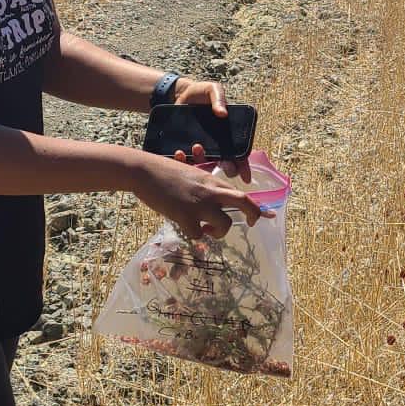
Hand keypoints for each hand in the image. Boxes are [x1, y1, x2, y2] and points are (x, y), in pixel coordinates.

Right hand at [130, 151, 262, 242]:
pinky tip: (187, 227)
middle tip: (253, 223)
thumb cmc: (164, 172)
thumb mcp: (191, 175)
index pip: (241, 193)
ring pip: (225, 224)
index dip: (254, 205)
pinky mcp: (185, 216)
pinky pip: (198, 234)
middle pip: (244, 202)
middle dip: (254, 214)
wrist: (144, 171)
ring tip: (209, 230)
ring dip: (219, 232)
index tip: (260, 215)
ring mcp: (199, 204)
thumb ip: (205, 187)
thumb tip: (214, 202)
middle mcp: (210, 191)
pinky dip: (195, 234)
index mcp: (212, 181)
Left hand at [171, 78, 250, 177]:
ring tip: (196, 147)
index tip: (245, 177)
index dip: (244, 167)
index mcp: (228, 135)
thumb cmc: (200, 92)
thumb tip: (223, 113)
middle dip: (223, 168)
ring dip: (202, 162)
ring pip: (204, 165)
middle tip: (220, 161)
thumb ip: (219, 98)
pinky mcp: (186, 149)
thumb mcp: (212, 90)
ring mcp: (201, 149)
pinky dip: (183, 161)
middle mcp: (217, 145)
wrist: (177, 94)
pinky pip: (186, 161)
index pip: (240, 154)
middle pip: (224, 165)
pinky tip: (179, 152)